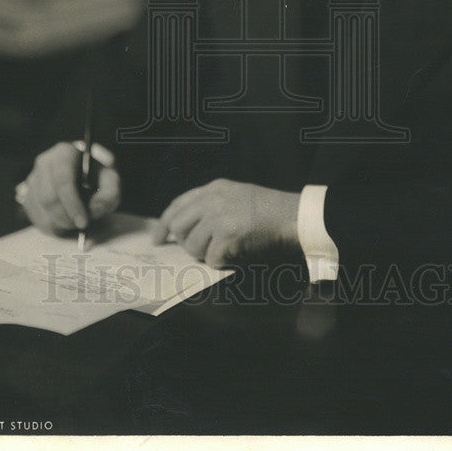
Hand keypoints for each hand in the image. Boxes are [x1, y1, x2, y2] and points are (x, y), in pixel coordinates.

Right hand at [16, 141, 120, 233]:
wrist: (85, 176)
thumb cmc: (97, 176)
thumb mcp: (111, 180)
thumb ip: (109, 193)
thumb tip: (96, 208)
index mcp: (64, 153)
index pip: (63, 180)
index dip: (72, 204)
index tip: (83, 222)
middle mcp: (44, 163)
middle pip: (48, 198)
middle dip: (66, 217)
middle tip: (81, 225)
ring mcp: (32, 178)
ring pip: (41, 211)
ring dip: (60, 223)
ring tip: (76, 219)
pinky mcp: (27, 194)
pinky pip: (35, 218)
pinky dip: (51, 226)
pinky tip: (65, 220)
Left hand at [151, 178, 299, 267]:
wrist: (294, 216)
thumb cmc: (269, 209)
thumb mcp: (237, 194)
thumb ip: (212, 204)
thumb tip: (188, 227)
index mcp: (214, 188)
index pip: (178, 205)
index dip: (164, 224)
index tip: (157, 238)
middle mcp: (213, 199)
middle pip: (179, 226)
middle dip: (185, 242)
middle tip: (199, 249)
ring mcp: (219, 217)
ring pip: (192, 246)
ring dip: (206, 254)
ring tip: (225, 249)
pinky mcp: (227, 236)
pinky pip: (212, 259)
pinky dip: (222, 262)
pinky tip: (236, 254)